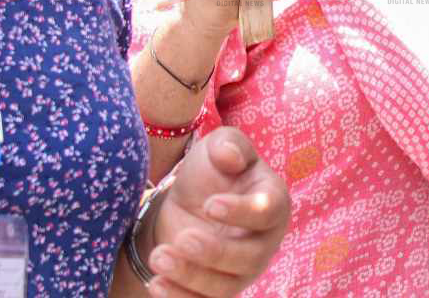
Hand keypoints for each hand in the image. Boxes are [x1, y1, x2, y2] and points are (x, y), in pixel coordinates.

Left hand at [140, 128, 289, 296]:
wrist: (190, 202)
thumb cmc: (214, 170)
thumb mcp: (218, 146)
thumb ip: (228, 144)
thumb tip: (231, 156)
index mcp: (272, 201)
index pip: (268, 211)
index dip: (242, 211)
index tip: (210, 204)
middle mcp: (264, 242)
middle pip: (249, 257)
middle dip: (215, 252)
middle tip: (183, 237)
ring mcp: (242, 271)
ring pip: (225, 286)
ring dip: (191, 276)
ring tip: (159, 257)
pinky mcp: (218, 290)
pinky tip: (156, 284)